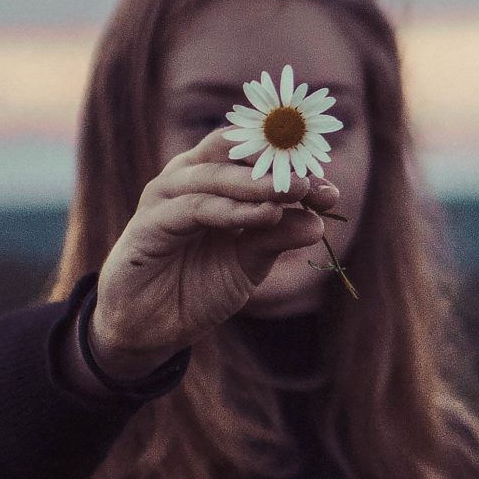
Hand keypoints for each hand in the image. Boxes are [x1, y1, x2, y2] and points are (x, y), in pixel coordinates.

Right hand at [88, 130, 340, 375]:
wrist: (149, 328)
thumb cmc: (197, 286)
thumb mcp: (248, 262)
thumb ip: (277, 237)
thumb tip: (319, 222)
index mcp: (211, 177)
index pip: (253, 153)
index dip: (293, 166)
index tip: (330, 189)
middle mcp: (187, 177)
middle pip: (233, 150)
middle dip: (278, 165)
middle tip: (314, 184)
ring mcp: (165, 196)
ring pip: (216, 175)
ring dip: (259, 183)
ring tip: (295, 193)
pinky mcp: (148, 223)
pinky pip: (195, 208)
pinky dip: (232, 210)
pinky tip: (265, 215)